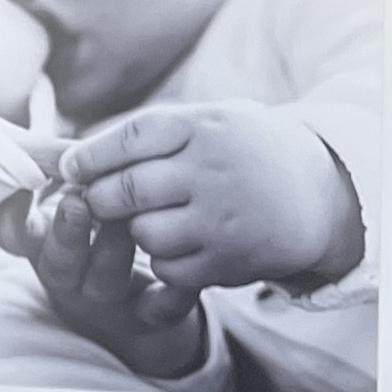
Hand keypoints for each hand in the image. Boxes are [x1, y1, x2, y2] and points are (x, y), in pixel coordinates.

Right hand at [0, 181, 208, 380]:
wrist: (138, 300)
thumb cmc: (101, 229)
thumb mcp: (76, 196)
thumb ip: (63, 167)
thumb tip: (44, 114)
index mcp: (46, 244)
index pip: (15, 237)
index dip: (11, 220)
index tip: (20, 192)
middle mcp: (71, 276)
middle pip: (57, 265)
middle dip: (66, 235)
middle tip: (77, 204)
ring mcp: (107, 300)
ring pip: (103, 284)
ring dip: (113, 252)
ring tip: (130, 222)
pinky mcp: (148, 315)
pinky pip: (157, 309)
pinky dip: (171, 293)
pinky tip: (184, 275)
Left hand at [67, 105, 365, 296]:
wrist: (320, 194)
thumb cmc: (246, 152)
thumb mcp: (211, 121)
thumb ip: (153, 134)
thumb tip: (73, 155)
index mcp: (205, 128)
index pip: (131, 139)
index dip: (91, 155)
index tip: (71, 167)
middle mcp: (213, 172)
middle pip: (127, 190)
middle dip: (100, 198)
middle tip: (98, 201)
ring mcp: (221, 219)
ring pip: (143, 234)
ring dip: (134, 232)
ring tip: (145, 220)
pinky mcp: (228, 260)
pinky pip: (168, 269)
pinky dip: (162, 261)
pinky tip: (176, 245)